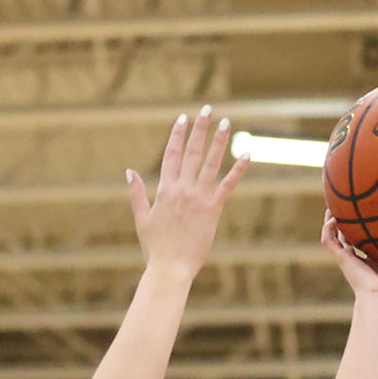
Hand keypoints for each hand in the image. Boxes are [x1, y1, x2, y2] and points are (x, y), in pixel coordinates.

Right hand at [128, 107, 249, 274]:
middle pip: (192, 152)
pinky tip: (248, 154)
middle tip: (207, 109)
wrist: (170, 268)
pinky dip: (239, 169)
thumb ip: (137, 194)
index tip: (183, 118)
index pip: (172, 155)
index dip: (178, 135)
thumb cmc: (155, 248)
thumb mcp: (142, 219)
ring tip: (227, 123)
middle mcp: (182, 189)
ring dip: (219, 141)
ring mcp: (199, 198)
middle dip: (200, 129)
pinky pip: (228, 185)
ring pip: (211, 163)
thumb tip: (129, 171)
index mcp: (164, 190)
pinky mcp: (213, 210)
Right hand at [322, 213, 377, 305]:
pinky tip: (332, 218)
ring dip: (330, 224)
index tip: (363, 224)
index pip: (362, 249)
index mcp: (368, 267)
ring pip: (333, 239)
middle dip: (343, 227)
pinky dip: (327, 230)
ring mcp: (347, 261)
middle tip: (343, 211)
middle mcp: (355, 263)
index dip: (361, 237)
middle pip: (345, 241)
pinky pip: (329, 242)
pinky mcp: (342, 260)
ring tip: (331, 208)